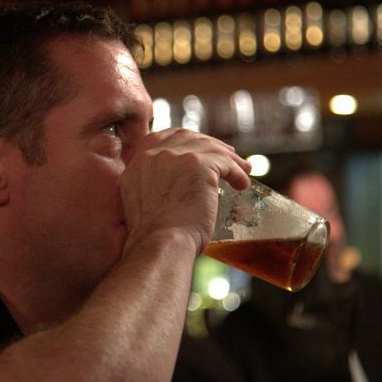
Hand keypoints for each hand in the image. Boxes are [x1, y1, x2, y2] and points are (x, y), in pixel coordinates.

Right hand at [120, 128, 250, 255]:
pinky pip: (226, 162)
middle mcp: (155, 154)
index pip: (162, 137)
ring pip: (210, 148)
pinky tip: (242, 184)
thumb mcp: (140, 201)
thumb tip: (173, 185)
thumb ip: (151, 185)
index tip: (197, 149)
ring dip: (229, 159)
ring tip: (243, 170)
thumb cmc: (153, 236)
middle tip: (226, 156)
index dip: (183, 141)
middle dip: (209, 144)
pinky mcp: (199, 165)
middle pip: (188, 137)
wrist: (160, 244)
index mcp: (139, 162)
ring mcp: (177, 156)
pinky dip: (237, 172)